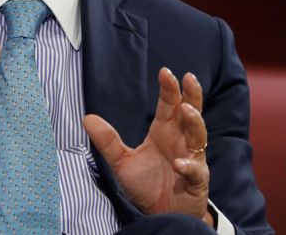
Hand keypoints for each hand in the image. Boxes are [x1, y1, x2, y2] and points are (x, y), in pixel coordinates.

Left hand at [83, 68, 210, 222]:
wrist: (161, 215)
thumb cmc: (146, 185)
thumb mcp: (122, 162)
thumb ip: (108, 141)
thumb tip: (86, 118)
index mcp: (164, 131)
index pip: (169, 104)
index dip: (169, 88)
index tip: (165, 71)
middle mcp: (181, 140)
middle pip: (191, 112)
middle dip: (191, 95)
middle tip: (188, 78)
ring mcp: (192, 158)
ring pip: (198, 136)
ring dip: (194, 122)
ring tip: (186, 110)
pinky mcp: (196, 180)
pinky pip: (196, 171)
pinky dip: (189, 166)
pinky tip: (179, 163)